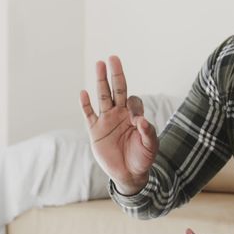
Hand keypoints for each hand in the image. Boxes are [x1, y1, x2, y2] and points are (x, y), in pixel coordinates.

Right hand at [79, 56, 158, 194]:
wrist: (129, 174)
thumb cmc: (142, 158)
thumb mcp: (150, 147)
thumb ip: (148, 133)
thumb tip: (140, 120)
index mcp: (133, 115)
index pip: (133, 101)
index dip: (134, 107)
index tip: (136, 122)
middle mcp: (119, 114)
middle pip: (117, 89)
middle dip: (115, 74)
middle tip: (113, 58)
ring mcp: (106, 120)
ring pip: (102, 96)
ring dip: (100, 81)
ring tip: (99, 64)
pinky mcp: (95, 131)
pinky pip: (88, 115)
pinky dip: (85, 105)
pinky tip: (83, 93)